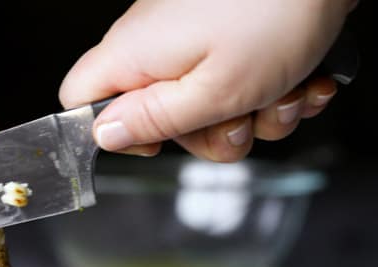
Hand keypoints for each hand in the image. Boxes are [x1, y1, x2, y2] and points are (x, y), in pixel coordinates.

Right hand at [59, 0, 356, 160]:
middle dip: (207, 134)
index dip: (110, 134)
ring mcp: (189, 39)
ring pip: (204, 109)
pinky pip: (234, 85)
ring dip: (252, 116)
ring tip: (285, 91)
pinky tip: (300, 81)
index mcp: (133, 55)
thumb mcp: (213, 91)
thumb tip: (104, 137)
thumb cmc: (276, 13)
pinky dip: (271, 92)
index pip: (77, 100)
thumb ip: (152, 121)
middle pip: (155, 118)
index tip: (156, 143)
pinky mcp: (222, 36)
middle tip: (240, 120)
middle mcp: (152, 45)